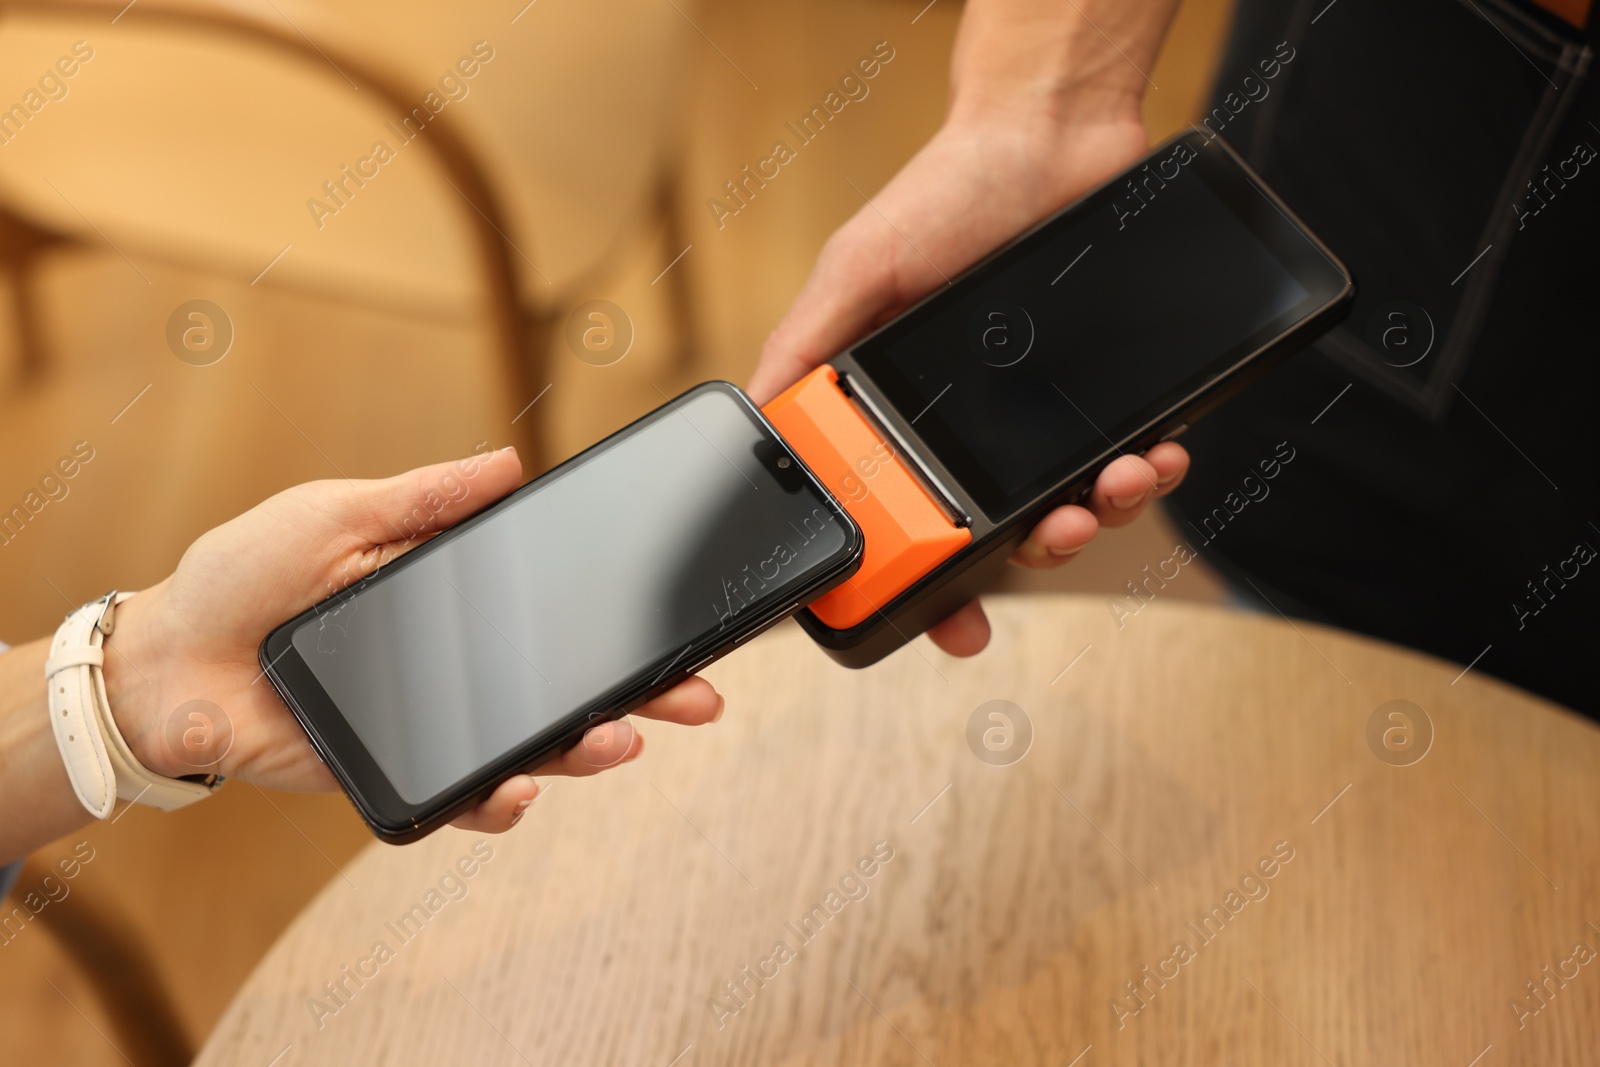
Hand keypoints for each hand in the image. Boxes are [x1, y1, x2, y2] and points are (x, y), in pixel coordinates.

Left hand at [98, 448, 722, 834]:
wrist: (167, 659)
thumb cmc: (242, 575)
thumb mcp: (336, 513)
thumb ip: (424, 497)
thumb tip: (511, 462)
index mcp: (453, 597)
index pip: (556, 609)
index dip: (620, 619)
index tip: (681, 618)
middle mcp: (460, 664)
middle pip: (568, 684)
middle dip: (644, 694)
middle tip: (700, 696)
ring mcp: (435, 721)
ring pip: (533, 745)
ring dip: (585, 748)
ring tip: (619, 742)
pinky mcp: (398, 769)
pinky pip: (462, 793)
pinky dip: (496, 801)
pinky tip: (517, 791)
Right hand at [748, 108, 1189, 655]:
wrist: (1054, 132)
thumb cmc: (947, 192)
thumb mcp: (857, 267)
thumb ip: (807, 345)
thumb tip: (759, 422)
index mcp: (900, 412)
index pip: (902, 524)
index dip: (923, 586)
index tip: (950, 623)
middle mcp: (968, 426)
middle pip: (995, 539)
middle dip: (1029, 560)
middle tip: (1049, 541)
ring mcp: (1038, 418)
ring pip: (1069, 511)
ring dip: (1096, 519)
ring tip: (1110, 487)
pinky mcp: (1105, 398)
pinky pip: (1131, 465)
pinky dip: (1148, 475)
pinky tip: (1153, 456)